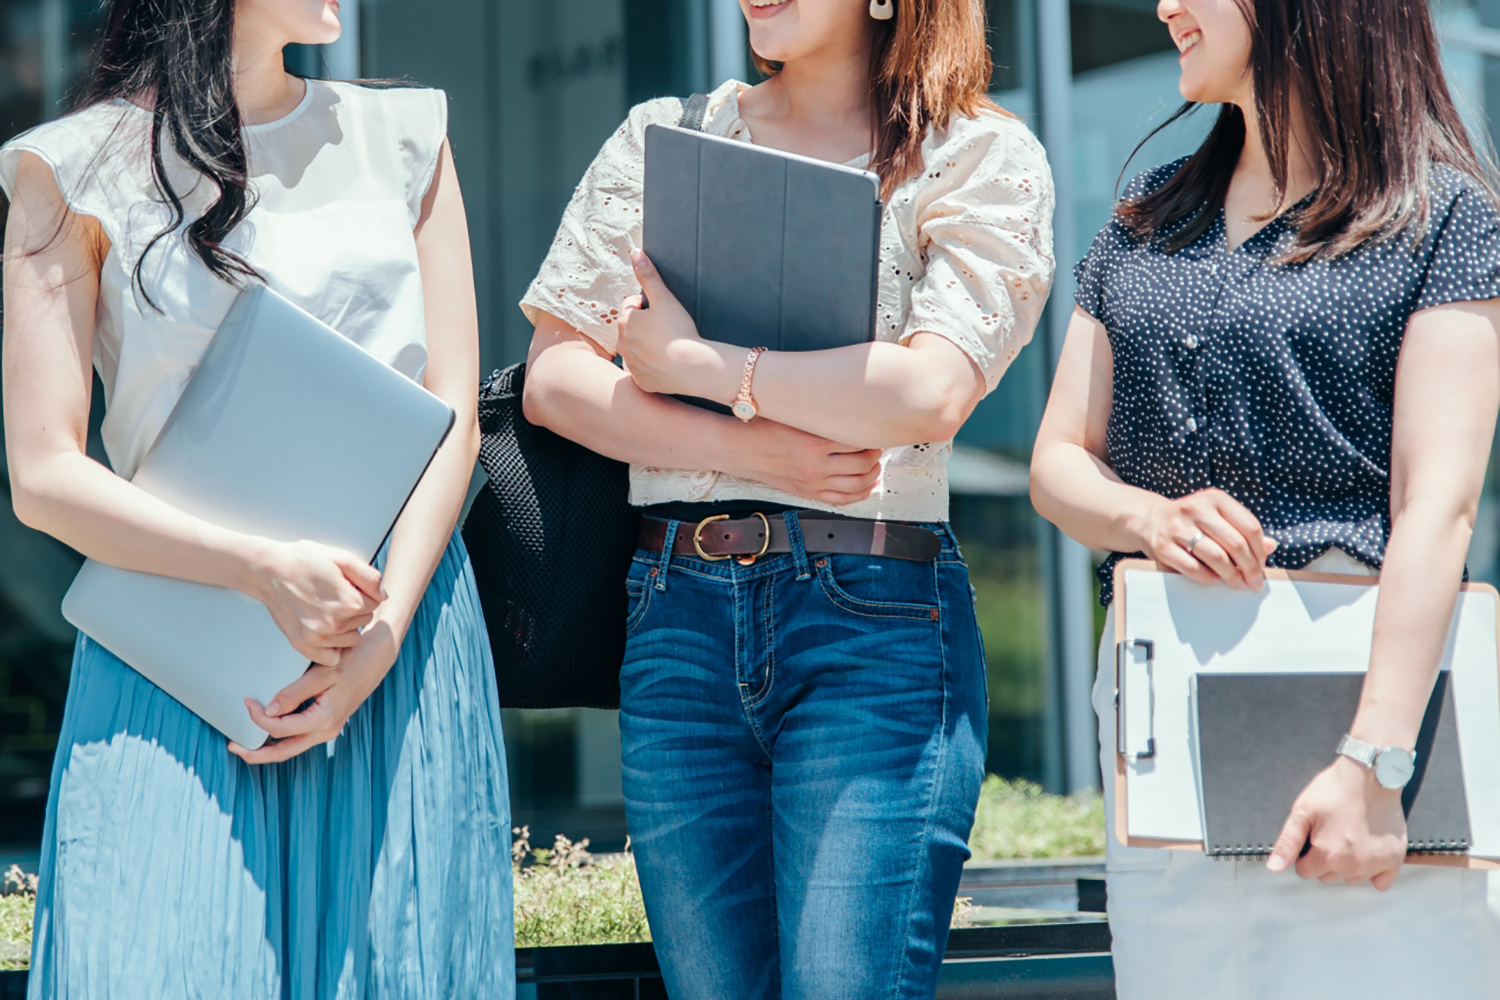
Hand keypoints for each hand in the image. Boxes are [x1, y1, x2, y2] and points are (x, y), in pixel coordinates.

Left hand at [228, 620, 401, 763]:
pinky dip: (281, 738)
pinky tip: (269, 730)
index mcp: (325, 719)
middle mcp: (327, 730)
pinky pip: (300, 737)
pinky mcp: (328, 721)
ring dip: (268, 748)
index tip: (246, 701)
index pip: (280, 728)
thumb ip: (295, 692)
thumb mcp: (323, 673)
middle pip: (285, 752)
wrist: (378, 655)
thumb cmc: (353, 660)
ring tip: (245, 742)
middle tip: (232, 747)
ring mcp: (328, 728)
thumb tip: (270, 710)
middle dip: (257, 753)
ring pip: (292, 747)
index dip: (258, 718)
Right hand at [244, 538, 384, 665]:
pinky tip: (323, 630)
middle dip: (355, 610)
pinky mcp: (304, 646)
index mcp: (349, 602)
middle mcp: (335, 624)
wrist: (269, 571)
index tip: (347, 586)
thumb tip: (383, 596)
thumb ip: (369, 577)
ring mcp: (318, 638)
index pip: (375, 604)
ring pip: (351, 640)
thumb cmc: (303, 561)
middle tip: (334, 596)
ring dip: (345, 628)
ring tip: (327, 610)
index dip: (363, 593)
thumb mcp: (341, 558)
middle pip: (364, 622)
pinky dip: (331, 647)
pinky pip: (332, 657)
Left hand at [617, 250, 730, 397]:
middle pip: (633, 328)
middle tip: (669, 329)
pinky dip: (653, 366)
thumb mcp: (664, 298)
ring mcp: (631, 365)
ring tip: (669, 346)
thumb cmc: (679, 331)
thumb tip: (635, 252)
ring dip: (648, 345)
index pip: (632, 305)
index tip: (664, 313)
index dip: (650, 306)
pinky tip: (668, 363)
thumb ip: (648, 275)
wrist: (692, 367)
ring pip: (638, 349)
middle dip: (647, 326)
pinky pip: (645, 370)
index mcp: (624, 322)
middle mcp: (622, 344)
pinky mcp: (641, 381)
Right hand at [726, 417, 882, 504]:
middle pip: (862, 464)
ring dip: (872, 474)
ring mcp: (812, 482)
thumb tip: (847, 406)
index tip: (874, 427)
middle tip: (877, 443)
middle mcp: (815, 466)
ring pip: (856, 484)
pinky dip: (860, 494)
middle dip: (875, 454)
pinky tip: (868, 485)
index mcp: (813, 443)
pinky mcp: (807, 493)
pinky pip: (842, 499)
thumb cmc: (762, 427)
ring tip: (875, 463)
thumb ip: (819, 414)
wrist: (738, 449)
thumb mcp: (792, 414)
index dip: (871, 434)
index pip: (857, 440)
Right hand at [1136, 488, 1276, 588]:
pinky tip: (1215, 579)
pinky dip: (1208, 578)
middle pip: (1235, 544)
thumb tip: (1270, 546)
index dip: (1260, 551)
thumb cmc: (1191, 521)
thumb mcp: (1217, 517)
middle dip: (1250, 568)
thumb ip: (1243, 529)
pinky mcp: (1162, 546)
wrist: (1148, 519)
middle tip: (1255, 582)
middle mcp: (1196, 509)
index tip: (1262, 566)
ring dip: (1232, 576)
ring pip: (1216, 558)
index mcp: (1215, 498)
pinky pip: (1193, 568)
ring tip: (1238, 584)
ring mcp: (1177, 527)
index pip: (1250, 527)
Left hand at [1267, 755, 1407, 889]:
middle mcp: (1354, 866)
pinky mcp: (1394, 859)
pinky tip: (1368, 853)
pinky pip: (1381, 882)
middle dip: (1324, 859)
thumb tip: (1274, 868)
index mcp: (1328, 856)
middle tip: (1330, 832)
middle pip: (1328, 876)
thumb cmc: (1333, 790)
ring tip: (1348, 836)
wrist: (1370, 775)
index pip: (1305, 871)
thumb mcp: (1302, 811)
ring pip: (1351, 878)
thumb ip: (1288, 843)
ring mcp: (1376, 864)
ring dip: (1346, 865)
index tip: (1312, 836)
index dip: (1304, 853)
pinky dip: (1373, 873)